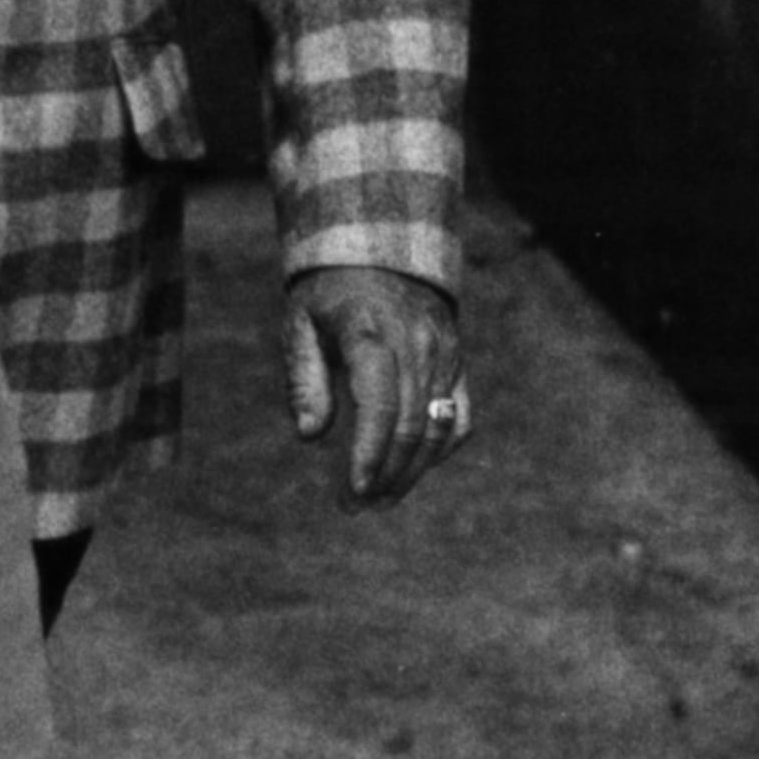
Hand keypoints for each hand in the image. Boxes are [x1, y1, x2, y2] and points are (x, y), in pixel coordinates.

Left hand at [283, 265, 466, 505]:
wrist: (381, 252)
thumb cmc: (328, 297)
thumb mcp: (300, 324)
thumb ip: (304, 378)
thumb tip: (309, 435)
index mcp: (371, 333)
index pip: (380, 404)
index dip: (370, 452)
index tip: (355, 489)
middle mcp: (416, 345)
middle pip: (412, 424)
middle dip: (387, 473)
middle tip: (357, 506)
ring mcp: (444, 355)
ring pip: (438, 427)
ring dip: (413, 471)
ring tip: (382, 499)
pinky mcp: (458, 363)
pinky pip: (459, 417)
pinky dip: (440, 449)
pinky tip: (413, 470)